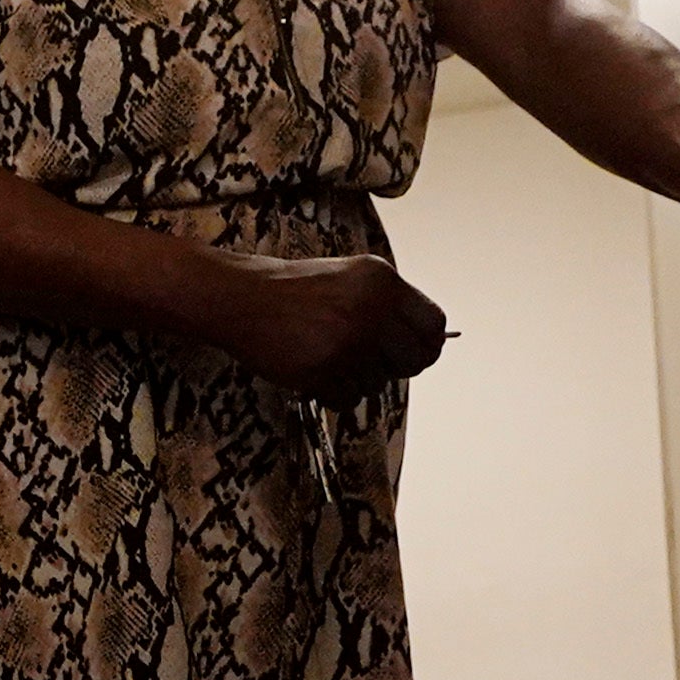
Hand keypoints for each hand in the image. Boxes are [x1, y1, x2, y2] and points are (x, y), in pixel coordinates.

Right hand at [208, 249, 453, 398]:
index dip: (428, 344)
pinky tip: (316, 370)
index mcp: (383, 281)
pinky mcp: (324, 370)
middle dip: (396, 367)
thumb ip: (391, 304)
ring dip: (357, 379)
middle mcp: (370, 310)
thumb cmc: (299, 290)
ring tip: (328, 354)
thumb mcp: (354, 279)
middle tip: (371, 361)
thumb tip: (432, 343)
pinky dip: (334, 393)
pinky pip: (350, 400)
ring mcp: (348, 341)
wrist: (245, 299)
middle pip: (414, 360)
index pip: (434, 324)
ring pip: (379, 383)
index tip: (413, 352)